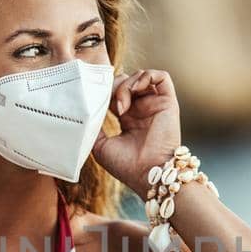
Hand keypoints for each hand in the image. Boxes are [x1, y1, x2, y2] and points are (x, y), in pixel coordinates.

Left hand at [92, 68, 182, 191]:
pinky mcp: (168, 103)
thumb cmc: (126, 166)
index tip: (95, 98)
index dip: (104, 90)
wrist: (147, 175)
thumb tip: (82, 111)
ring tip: (120, 105)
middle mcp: (143, 109)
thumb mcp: (100, 146)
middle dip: (113, 85)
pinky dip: (146, 76)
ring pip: (140, 77)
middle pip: (126, 80)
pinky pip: (162, 77)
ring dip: (126, 84)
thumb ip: (93, 127)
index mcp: (129, 118)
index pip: (115, 92)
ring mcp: (155, 105)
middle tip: (107, 102)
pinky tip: (135, 89)